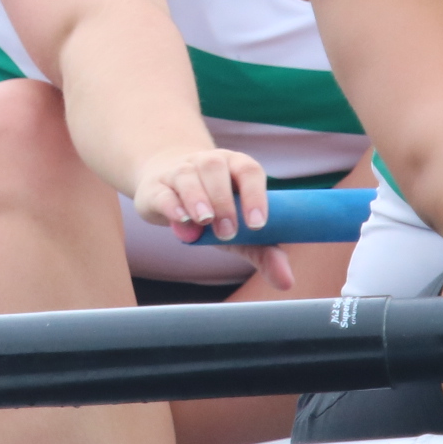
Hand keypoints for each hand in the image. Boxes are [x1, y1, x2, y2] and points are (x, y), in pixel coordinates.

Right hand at [129, 147, 294, 291]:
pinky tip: (180, 219)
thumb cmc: (214, 212)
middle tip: (228, 233)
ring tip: (204, 221)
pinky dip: (171, 205)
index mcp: (236, 167)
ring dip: (197, 197)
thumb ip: (264, 252)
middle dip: (223, 201)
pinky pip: (162, 192)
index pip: (248, 171)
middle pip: (216, 169)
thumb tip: (287, 281)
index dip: (255, 195)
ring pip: (187, 176)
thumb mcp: (240, 231)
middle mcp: (208, 162)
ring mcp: (179, 171)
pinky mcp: (155, 188)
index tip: (257, 224)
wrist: (169, 190)